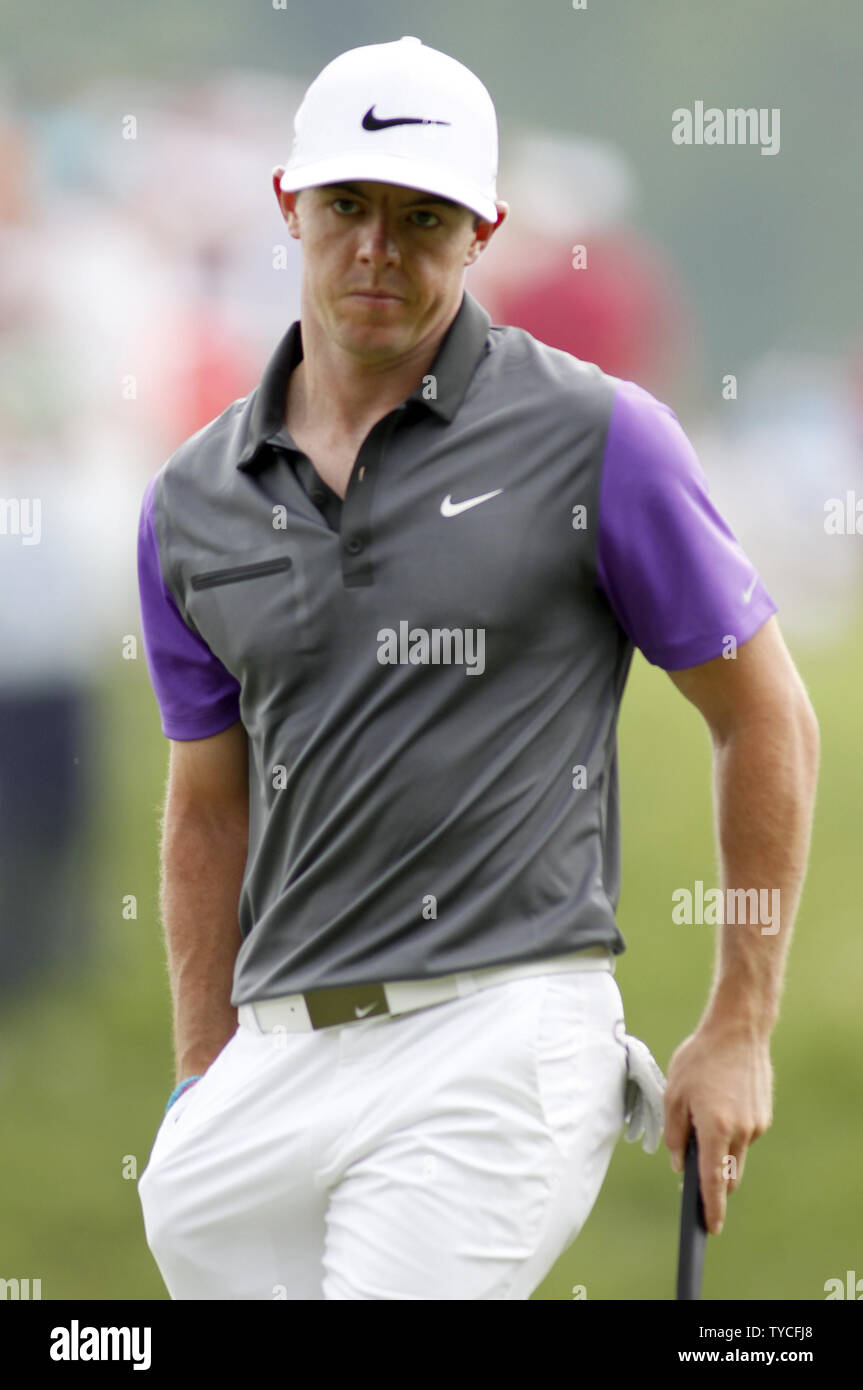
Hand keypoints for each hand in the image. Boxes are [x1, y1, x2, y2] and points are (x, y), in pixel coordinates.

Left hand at [664, 1022, 772, 1234]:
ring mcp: (756, 1124)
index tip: (709, 1228)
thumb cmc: (699, 1060)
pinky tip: (719, 1105)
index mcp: (715, 1129)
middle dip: (713, 1182)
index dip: (711, 1208)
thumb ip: (675, 1134)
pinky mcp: (764, 1115)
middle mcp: (741, 1132)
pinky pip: (744, 1135)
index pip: (713, 1181)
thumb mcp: (673, 1095)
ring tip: (703, 1119)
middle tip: (693, 1173)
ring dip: (721, 1151)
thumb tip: (680, 1164)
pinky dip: (731, 1132)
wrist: (738, 1031)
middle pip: (728, 1175)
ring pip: (736, 1154)